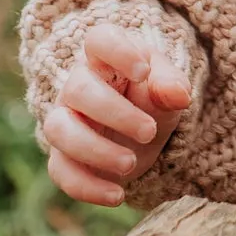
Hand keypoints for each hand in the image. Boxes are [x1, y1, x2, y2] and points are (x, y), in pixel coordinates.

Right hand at [41, 24, 193, 206]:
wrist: (142, 135)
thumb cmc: (152, 101)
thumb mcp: (167, 91)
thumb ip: (171, 87)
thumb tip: (177, 95)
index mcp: (106, 60)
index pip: (99, 40)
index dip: (117, 51)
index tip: (143, 71)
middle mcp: (78, 87)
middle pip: (78, 89)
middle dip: (115, 113)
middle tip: (149, 132)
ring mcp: (66, 122)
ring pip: (58, 129)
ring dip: (95, 150)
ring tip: (131, 165)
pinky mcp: (63, 157)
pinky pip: (60, 171)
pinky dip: (86, 187)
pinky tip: (117, 196)